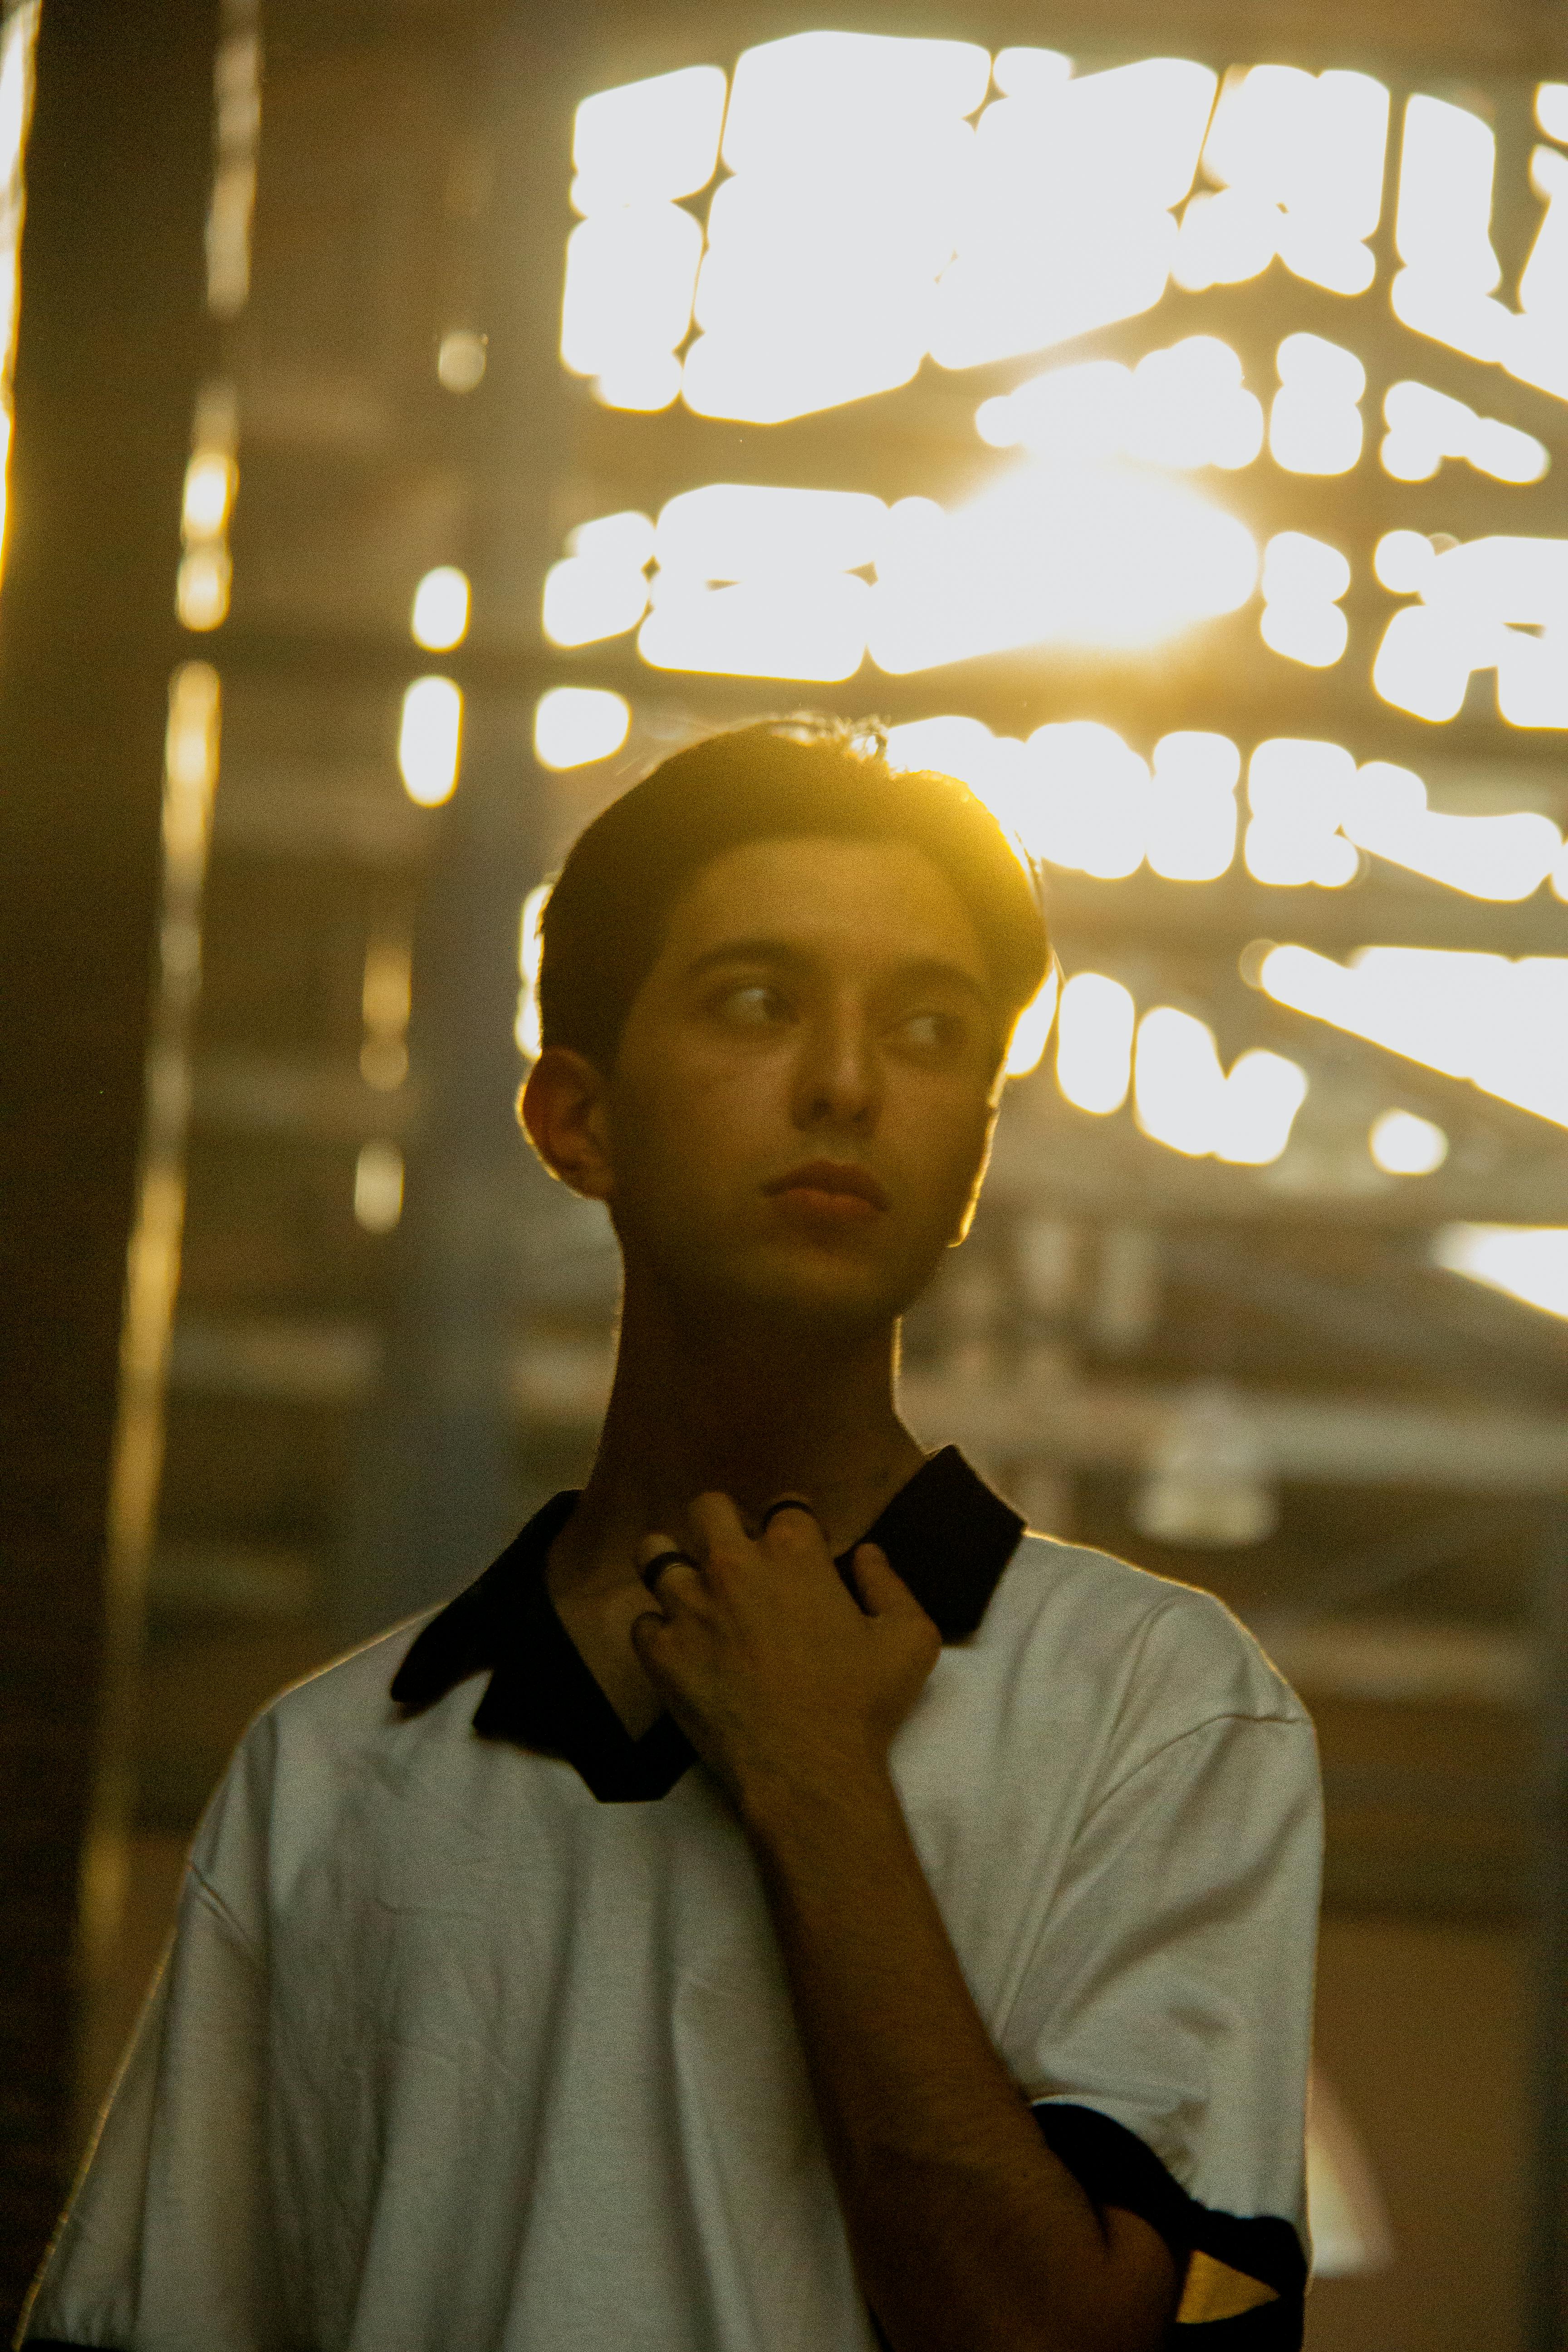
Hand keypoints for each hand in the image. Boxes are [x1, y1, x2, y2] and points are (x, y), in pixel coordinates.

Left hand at [631, 1494, 939, 1816]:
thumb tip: (866, 1553)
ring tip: (694, 1592)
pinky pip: (641, 1621)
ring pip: (654, 1552)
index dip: (793, 1524)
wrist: (807, 1773)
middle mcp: (732, 1566)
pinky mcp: (660, 1652)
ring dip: (675, 1567)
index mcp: (794, 1553)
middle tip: (739, 1560)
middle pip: (707, 1508)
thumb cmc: (862, 1706)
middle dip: (723, 1524)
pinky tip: (684, 1650)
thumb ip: (889, 1584)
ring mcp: (688, 1607)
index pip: (784, 1505)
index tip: (796, 1549)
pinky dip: (660, 1631)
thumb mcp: (910, 1638)